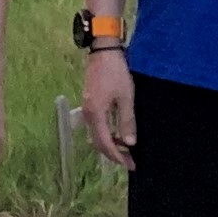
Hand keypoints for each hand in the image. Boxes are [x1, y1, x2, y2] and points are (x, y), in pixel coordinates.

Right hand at [80, 49, 137, 171]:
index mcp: (96, 114)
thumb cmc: (116, 72)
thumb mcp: (126, 97)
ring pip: (97, 135)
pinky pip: (97, 126)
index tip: (130, 165)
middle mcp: (88, 115)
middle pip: (98, 142)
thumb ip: (127, 120)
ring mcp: (87, 109)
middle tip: (130, 161)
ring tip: (126, 150)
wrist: (103, 52)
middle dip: (114, 154)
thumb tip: (130, 143)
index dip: (118, 156)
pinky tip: (118, 134)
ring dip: (110, 144)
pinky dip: (107, 134)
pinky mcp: (90, 104)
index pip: (105, 143)